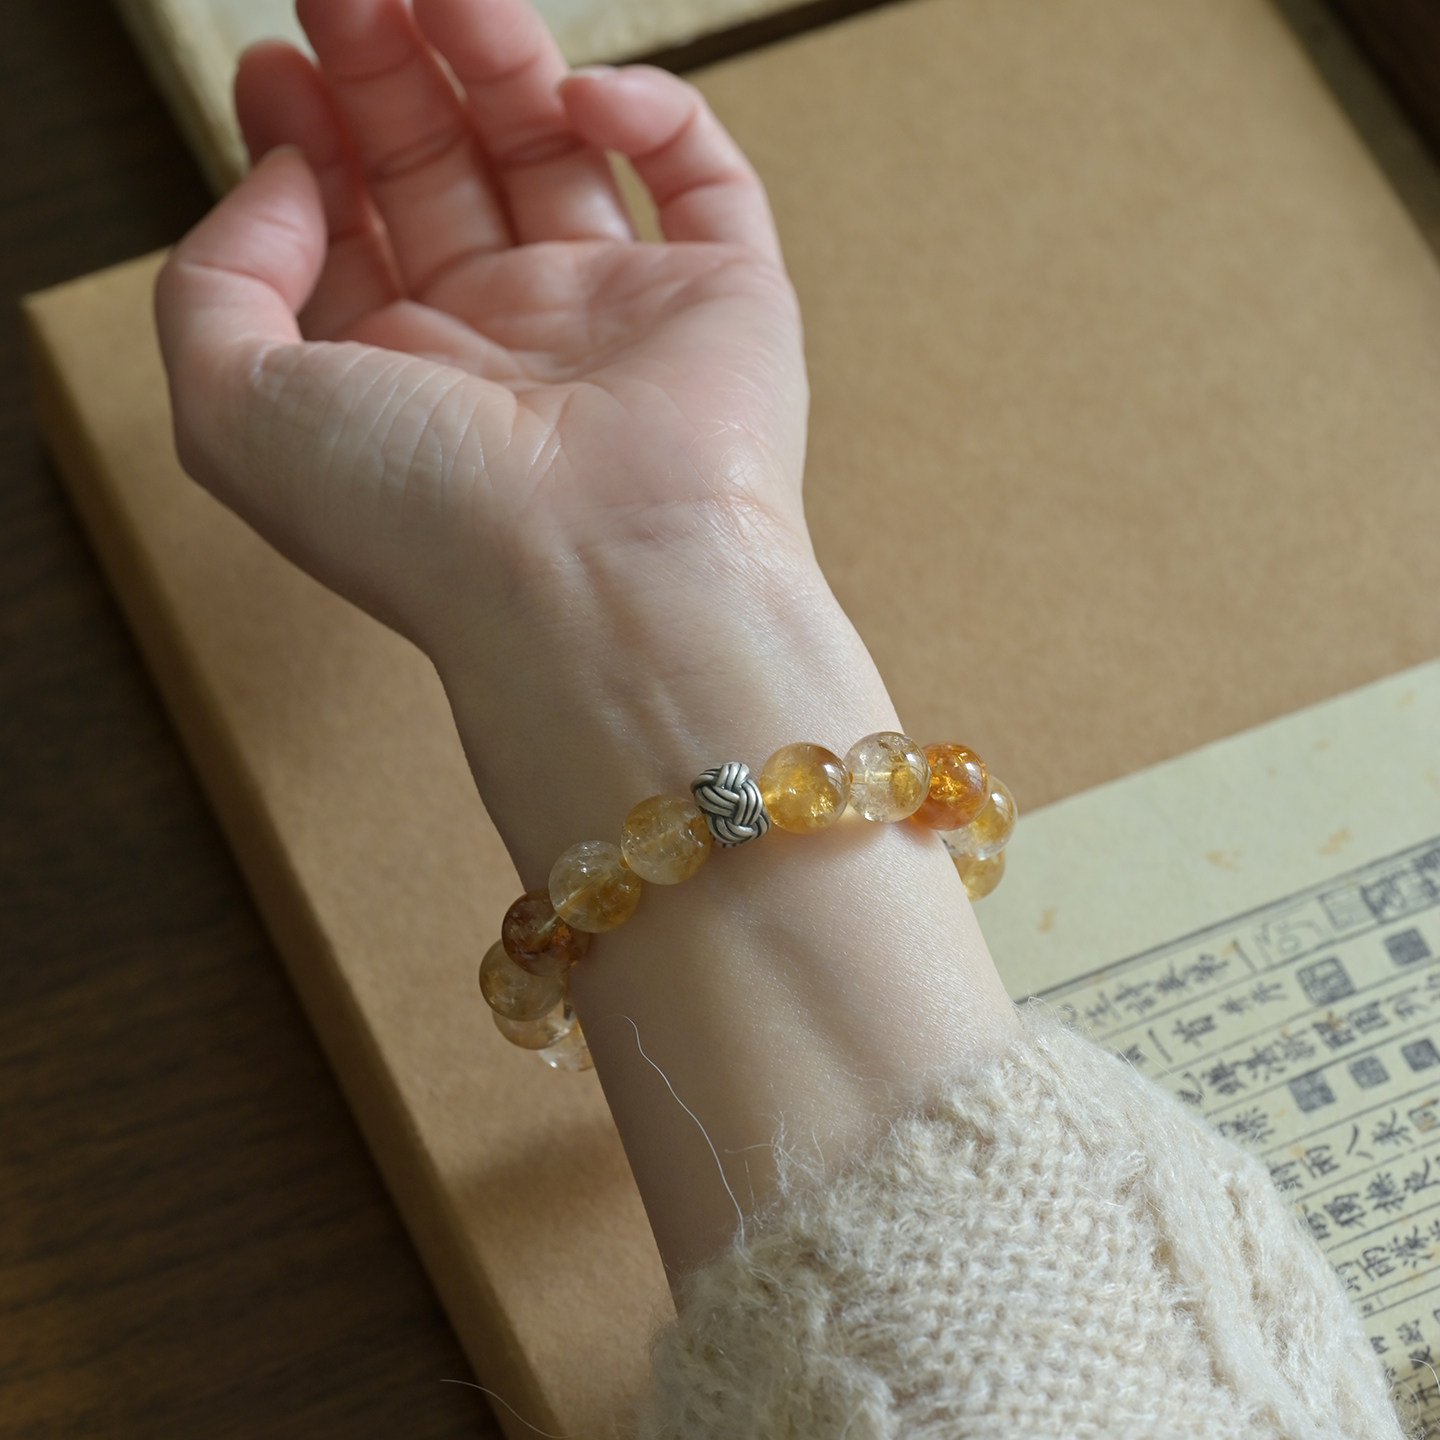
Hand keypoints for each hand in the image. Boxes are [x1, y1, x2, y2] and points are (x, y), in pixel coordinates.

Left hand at [155, 0, 839, 871]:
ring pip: (558, 153)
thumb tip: (286, 175)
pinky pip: (701, 179)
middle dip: (389, 74)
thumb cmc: (422, 520)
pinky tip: (583, 94)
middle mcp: (506, 352)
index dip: (306, 142)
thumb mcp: (231, 407)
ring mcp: (617, 323)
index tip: (273, 65)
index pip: (351, 237)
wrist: (597, 584)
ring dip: (498, 57)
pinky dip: (653, 114)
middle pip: (443, 175)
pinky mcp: (726, 303)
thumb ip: (214, 278)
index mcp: (402, 386)